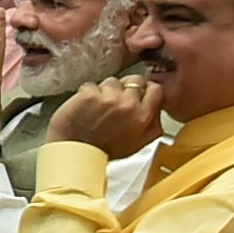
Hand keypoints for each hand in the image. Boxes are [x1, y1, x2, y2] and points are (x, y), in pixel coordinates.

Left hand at [47, 74, 163, 156]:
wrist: (75, 153)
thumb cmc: (105, 150)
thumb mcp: (140, 144)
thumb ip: (153, 124)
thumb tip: (158, 108)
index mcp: (143, 116)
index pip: (155, 89)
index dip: (146, 89)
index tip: (140, 91)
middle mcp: (127, 104)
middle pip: (135, 80)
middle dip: (127, 87)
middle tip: (117, 99)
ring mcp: (107, 97)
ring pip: (112, 81)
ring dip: (106, 90)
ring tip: (99, 106)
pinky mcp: (88, 94)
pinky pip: (92, 85)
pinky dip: (88, 93)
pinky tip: (85, 106)